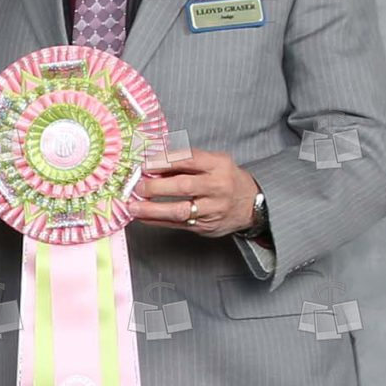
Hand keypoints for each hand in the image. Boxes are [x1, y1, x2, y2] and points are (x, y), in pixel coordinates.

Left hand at [135, 151, 258, 235]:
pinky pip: (178, 225)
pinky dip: (157, 221)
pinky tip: (143, 216)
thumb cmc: (225, 179)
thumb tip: (152, 164)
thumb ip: (187, 162)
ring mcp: (213, 209)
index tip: (144, 164)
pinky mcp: (206, 226)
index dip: (164, 161)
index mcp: (218, 165)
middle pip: (184, 186)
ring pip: (180, 210)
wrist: (251, 204)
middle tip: (138, 186)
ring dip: (153, 209)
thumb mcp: (214, 162)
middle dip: (156, 187)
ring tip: (133, 206)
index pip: (189, 160)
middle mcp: (217, 187)